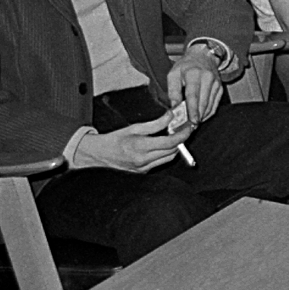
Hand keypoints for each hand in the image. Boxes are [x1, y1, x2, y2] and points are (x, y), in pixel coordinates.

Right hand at [69, 110, 188, 173]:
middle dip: (180, 140)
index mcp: (141, 147)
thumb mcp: (134, 128)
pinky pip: (160, 164)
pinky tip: (161, 147)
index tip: (189, 127)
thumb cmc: (115, 140)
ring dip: (174, 148)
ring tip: (172, 137)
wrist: (99, 155)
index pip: (170, 142)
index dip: (183, 135)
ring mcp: (143, 168)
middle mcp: (143, 160)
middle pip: (173, 151)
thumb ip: (155, 123)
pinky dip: (165, 155)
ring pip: (168, 159)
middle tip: (182, 130)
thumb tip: (171, 116)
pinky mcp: (143, 173)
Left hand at [168, 48, 223, 126]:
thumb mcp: (173, 73)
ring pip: (210, 105)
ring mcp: (216, 83)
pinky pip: (215, 103)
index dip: (193, 110)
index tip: (192, 121)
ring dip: (202, 116)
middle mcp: (208, 78)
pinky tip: (201, 116)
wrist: (203, 55)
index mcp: (194, 74)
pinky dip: (208, 112)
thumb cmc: (186, 65)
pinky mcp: (220, 87)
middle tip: (190, 127)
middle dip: (197, 116)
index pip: (194, 95)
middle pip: (203, 102)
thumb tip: (174, 107)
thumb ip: (173, 91)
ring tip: (194, 123)